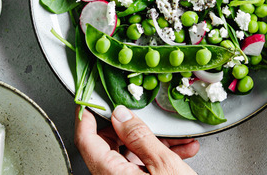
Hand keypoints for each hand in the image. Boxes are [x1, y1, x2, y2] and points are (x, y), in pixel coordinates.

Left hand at [75, 105, 198, 174]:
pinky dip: (158, 158)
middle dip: (131, 129)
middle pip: (108, 145)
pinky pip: (140, 168)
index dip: (86, 116)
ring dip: (153, 143)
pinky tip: (180, 153)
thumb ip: (139, 136)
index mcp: (110, 174)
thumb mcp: (162, 164)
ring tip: (178, 141)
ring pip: (129, 156)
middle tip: (144, 118)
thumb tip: (121, 115)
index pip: (85, 139)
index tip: (90, 100)